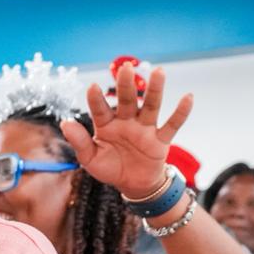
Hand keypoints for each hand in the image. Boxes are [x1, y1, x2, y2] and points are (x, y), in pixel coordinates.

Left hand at [61, 62, 191, 200]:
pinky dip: (181, 112)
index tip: (93, 86)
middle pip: (127, 101)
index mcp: (106, 125)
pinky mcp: (161, 140)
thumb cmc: (109, 168)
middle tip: (126, 67)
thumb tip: (65, 123)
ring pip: (151, 106)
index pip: (100, 110)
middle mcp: (126, 122)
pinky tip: (188, 97)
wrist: (132, 185)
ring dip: (155, 90)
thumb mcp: (90, 159)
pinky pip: (172, 124)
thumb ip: (79, 141)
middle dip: (126, 85)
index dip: (96, 99)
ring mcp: (145, 129)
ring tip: (159, 72)